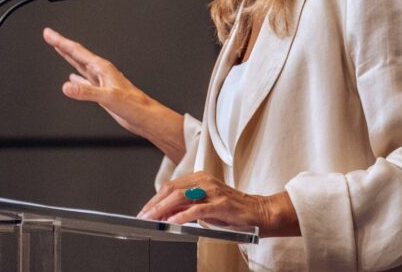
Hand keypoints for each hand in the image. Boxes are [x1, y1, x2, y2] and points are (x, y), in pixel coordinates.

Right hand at [43, 27, 184, 160]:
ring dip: (68, 57)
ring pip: (80, 65)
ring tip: (59, 49)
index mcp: (102, 68)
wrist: (146, 117)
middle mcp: (101, 72)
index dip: (61, 42)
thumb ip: (87, 92)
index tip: (49, 33)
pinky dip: (77, 79)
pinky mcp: (102, 92)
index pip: (76, 51)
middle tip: (49, 35)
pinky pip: (85, 81)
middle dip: (61, 45)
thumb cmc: (134, 105)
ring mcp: (101, 81)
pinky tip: (72, 80)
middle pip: (77, 54)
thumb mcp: (108, 97)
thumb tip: (67, 86)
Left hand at [137, 171, 298, 236]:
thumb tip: (164, 215)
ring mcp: (213, 191)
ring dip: (163, 210)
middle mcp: (205, 181)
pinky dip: (182, 216)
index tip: (144, 211)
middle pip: (172, 190)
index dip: (155, 199)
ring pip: (181, 197)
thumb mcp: (205, 207)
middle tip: (143, 217)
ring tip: (152, 220)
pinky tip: (172, 222)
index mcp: (200, 178)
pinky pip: (197, 210)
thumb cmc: (232, 210)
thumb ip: (186, 207)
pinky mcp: (221, 204)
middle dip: (154, 205)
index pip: (171, 186)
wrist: (259, 212)